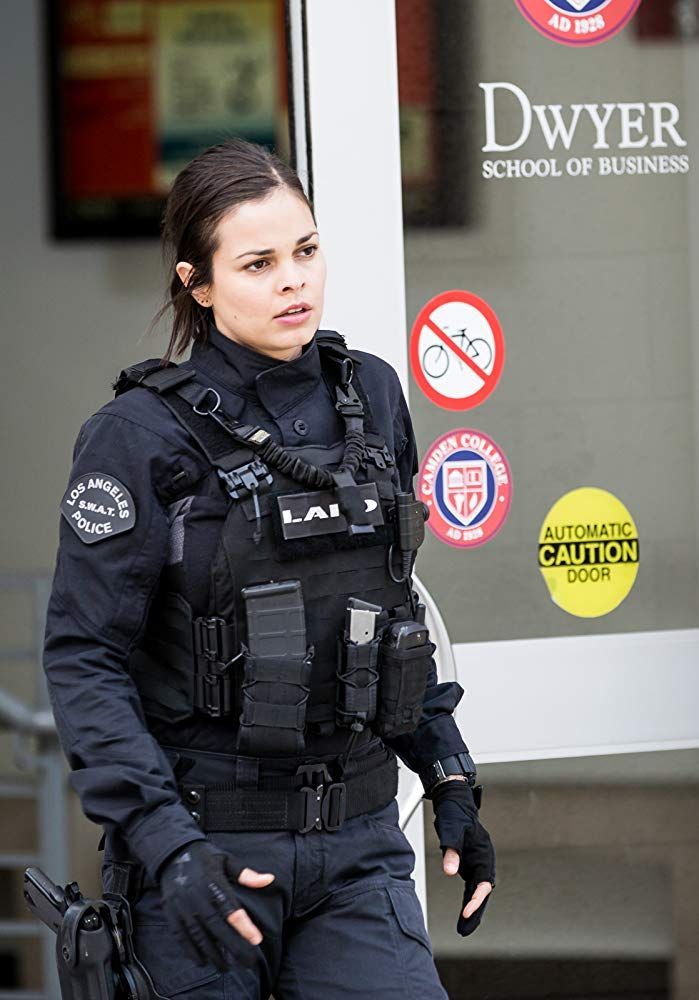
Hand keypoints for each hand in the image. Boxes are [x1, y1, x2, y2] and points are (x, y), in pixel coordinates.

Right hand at [158, 840, 274, 970]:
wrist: (172, 852)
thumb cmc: (204, 857)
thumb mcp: (226, 860)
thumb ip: (247, 874)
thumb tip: (269, 879)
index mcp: (214, 883)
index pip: (231, 910)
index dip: (244, 927)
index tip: (257, 940)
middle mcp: (198, 897)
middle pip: (218, 928)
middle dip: (234, 947)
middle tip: (248, 962)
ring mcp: (183, 907)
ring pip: (200, 936)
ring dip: (213, 954)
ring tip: (226, 967)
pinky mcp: (172, 913)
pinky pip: (182, 937)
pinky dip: (192, 951)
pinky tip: (203, 961)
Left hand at [430, 778, 495, 935]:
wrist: (454, 800)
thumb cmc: (455, 813)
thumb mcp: (451, 831)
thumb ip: (451, 851)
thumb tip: (450, 871)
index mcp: (484, 853)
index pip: (484, 882)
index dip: (476, 898)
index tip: (467, 911)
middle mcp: (484, 860)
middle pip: (482, 891)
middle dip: (476, 911)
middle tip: (466, 929)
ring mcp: (477, 863)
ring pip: (477, 892)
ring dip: (472, 909)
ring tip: (464, 929)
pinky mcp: (470, 865)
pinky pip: (470, 887)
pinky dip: (467, 900)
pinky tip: (463, 915)